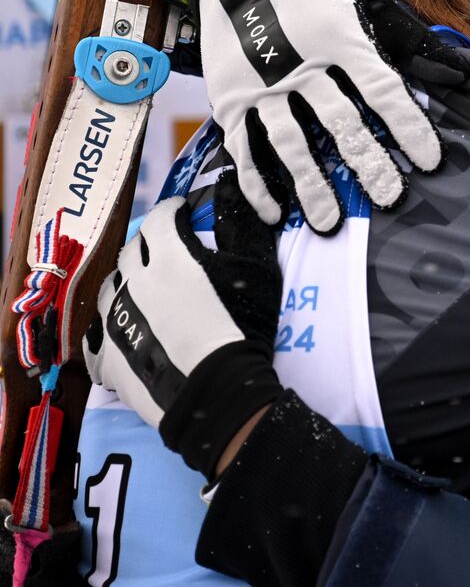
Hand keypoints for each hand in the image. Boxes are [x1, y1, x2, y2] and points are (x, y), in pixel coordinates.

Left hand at [84, 175, 283, 479]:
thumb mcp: (255, 272)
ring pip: (108, 289)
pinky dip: (108, 331)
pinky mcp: (106, 357)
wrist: (216, 393)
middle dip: (147, 245)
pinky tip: (122, 335)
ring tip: (142, 292)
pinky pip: (96, 338)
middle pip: (131, 251)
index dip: (173, 211)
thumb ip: (241, 230)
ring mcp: (113, 320)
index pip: (160, 218)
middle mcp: (132, 281)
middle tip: (166, 252)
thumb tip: (233, 194)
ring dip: (124, 284)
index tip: (183, 212)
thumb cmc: (242, 329)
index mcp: (168, 256)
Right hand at [180, 0, 466, 232]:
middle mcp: (300, 64)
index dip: (407, 125)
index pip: (382, 89)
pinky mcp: (230, 97)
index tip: (429, 160)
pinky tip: (275, 212)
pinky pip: (242, 146)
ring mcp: (261, 84)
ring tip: (329, 221)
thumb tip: (457, 77)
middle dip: (366, 163)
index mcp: (340, 40)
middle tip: (389, 198)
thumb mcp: (365, 1)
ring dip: (309, 183)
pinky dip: (256, 182)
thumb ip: (409, 41)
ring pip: (289, 140)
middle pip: (338, 121)